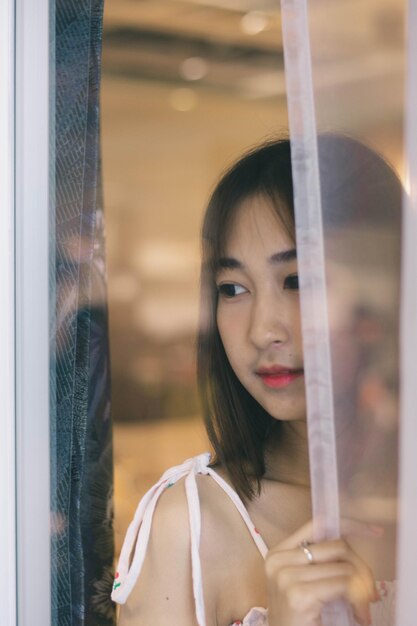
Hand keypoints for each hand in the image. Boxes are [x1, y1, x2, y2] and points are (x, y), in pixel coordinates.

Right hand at [265, 519, 381, 625]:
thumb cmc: (298, 621)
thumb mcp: (305, 585)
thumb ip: (321, 564)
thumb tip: (354, 554)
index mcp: (279, 553)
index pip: (318, 524)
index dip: (349, 525)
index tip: (372, 531)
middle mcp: (279, 560)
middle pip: (337, 546)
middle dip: (361, 568)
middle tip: (370, 592)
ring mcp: (286, 576)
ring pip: (344, 567)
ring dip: (362, 591)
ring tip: (362, 610)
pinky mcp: (297, 594)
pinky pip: (344, 584)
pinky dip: (358, 600)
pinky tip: (358, 615)